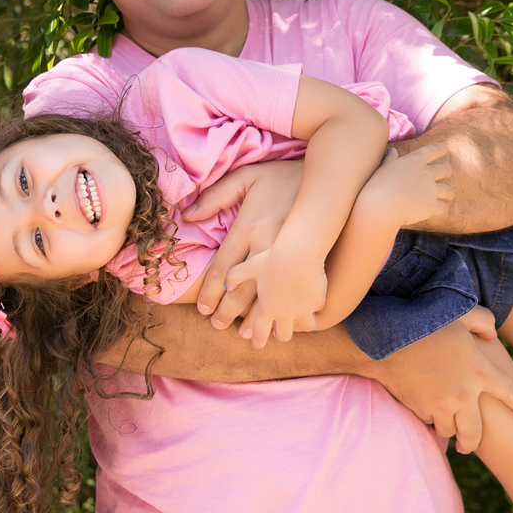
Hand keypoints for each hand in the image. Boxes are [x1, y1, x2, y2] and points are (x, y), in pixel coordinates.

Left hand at [184, 161, 303, 327]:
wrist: (324, 186)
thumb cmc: (283, 177)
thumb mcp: (245, 177)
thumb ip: (215, 195)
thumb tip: (188, 214)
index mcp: (247, 229)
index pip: (221, 269)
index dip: (209, 292)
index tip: (202, 308)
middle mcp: (263, 248)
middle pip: (240, 290)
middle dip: (227, 312)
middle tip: (217, 325)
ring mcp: (287, 259)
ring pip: (265, 298)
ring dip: (254, 319)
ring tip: (247, 335)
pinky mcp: (307, 266)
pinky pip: (291, 295)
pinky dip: (284, 312)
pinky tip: (279, 323)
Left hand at [226, 248, 326, 346]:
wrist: (298, 253)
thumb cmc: (271, 258)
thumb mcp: (249, 267)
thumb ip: (234, 277)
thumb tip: (226, 286)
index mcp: (267, 308)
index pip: (260, 334)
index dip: (257, 341)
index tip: (256, 343)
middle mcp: (285, 314)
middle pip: (284, 336)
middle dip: (280, 334)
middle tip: (279, 329)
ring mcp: (302, 310)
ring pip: (305, 327)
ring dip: (301, 323)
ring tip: (300, 317)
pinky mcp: (317, 303)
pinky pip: (316, 310)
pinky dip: (313, 306)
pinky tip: (311, 298)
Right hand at [361, 144, 453, 227]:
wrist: (380, 207)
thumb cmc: (377, 186)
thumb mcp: (383, 168)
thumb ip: (390, 159)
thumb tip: (392, 151)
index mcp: (415, 161)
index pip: (435, 150)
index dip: (442, 149)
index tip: (444, 150)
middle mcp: (427, 173)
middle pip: (446, 170)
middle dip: (447, 172)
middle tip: (444, 175)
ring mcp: (431, 190)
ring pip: (450, 191)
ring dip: (447, 193)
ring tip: (444, 196)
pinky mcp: (432, 206)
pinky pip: (445, 207)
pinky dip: (442, 208)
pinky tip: (437, 209)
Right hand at [362, 307, 512, 452]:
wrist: (386, 338)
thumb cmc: (424, 321)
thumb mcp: (459, 314)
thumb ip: (482, 321)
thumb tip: (492, 335)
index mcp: (480, 370)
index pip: (512, 394)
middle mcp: (464, 393)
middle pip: (475, 430)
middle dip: (472, 441)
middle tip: (468, 445)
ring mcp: (441, 404)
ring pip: (449, 429)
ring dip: (448, 429)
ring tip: (444, 428)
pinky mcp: (420, 407)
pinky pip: (427, 420)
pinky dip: (427, 418)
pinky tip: (424, 411)